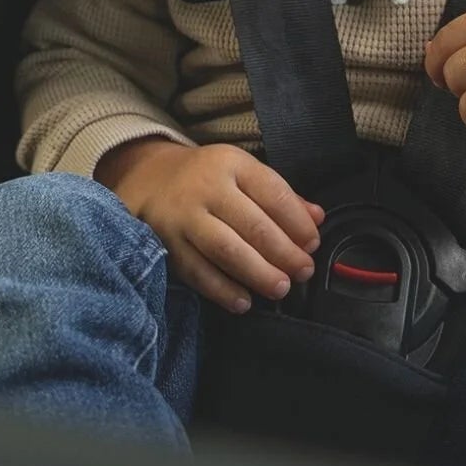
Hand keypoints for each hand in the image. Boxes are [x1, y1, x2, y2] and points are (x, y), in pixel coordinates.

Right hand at [97, 139, 323, 314]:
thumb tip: (317, 219)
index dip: (297, 222)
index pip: (273, 193)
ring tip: (280, 288)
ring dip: (257, 272)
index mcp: (232, 164)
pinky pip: (197, 271)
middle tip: (303, 272)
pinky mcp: (166, 244)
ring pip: (226, 249)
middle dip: (283, 252)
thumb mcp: (243, 172)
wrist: (148, 177)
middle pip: (253, 224)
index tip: (313, 244)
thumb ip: (280, 195)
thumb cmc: (208, 177)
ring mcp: (184, 217)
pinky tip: (243, 302)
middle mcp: (207, 188)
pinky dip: (221, 290)